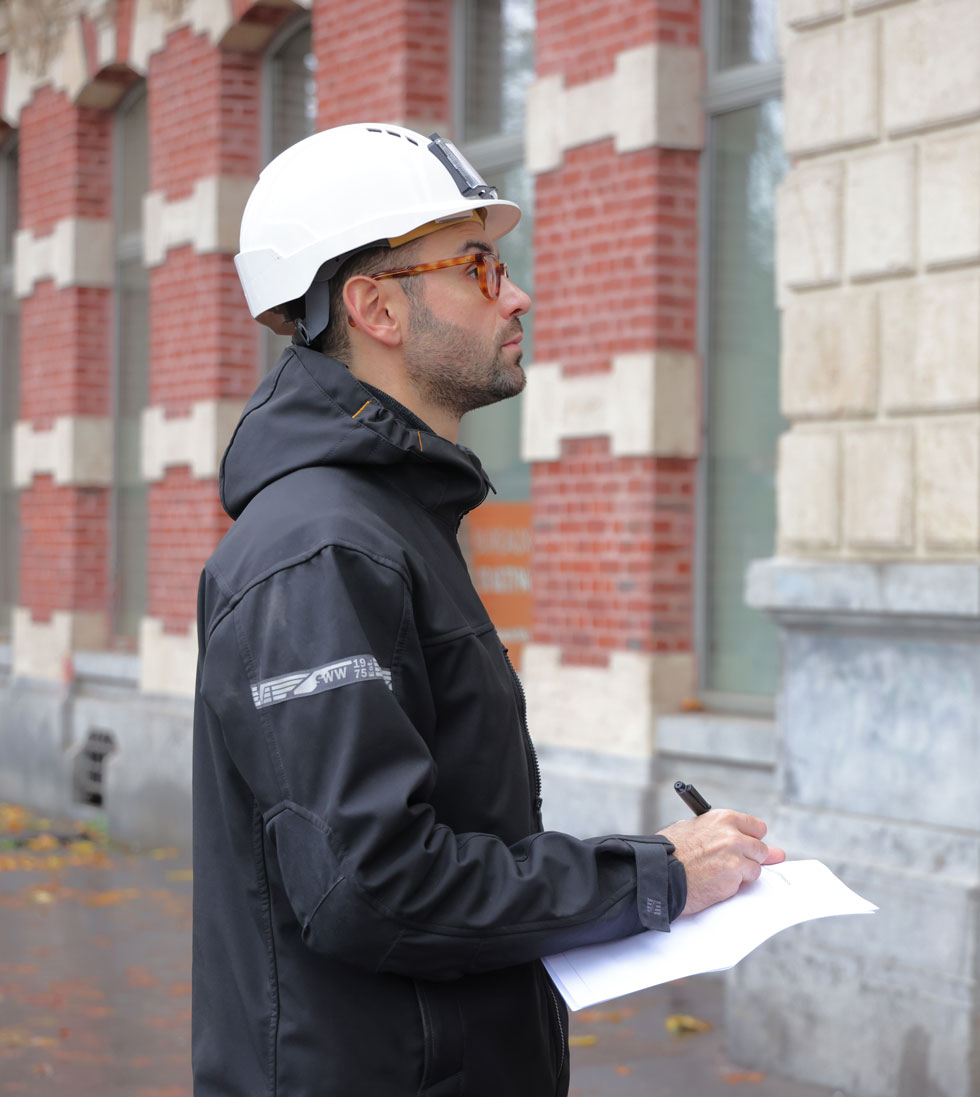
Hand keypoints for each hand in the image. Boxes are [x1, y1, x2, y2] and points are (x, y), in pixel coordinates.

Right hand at [658, 809, 784, 916]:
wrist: (660, 873)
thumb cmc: (672, 852)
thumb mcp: (694, 829)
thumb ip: (724, 833)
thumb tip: (755, 844)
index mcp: (723, 819)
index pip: (757, 827)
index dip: (751, 839)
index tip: (747, 846)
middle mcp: (732, 834)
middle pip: (761, 849)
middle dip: (749, 858)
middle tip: (730, 864)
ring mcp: (735, 855)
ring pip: (756, 867)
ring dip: (742, 873)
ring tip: (717, 873)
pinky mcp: (734, 875)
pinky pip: (747, 882)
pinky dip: (735, 885)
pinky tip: (716, 881)